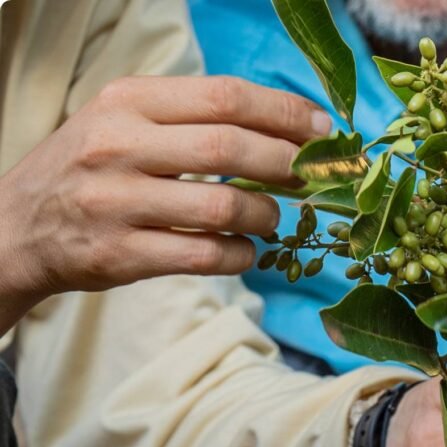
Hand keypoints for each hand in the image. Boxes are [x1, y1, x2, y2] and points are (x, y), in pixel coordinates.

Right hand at [0, 76, 331, 307]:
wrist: (14, 227)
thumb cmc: (90, 168)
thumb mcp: (126, 121)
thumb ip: (194, 117)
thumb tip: (287, 127)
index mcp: (127, 101)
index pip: (225, 96)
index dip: (285, 114)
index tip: (323, 130)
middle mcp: (117, 146)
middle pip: (229, 148)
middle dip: (287, 164)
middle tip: (312, 177)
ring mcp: (114, 203)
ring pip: (221, 209)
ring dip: (266, 216)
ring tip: (273, 218)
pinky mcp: (118, 255)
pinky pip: (202, 257)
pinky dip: (238, 256)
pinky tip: (245, 250)